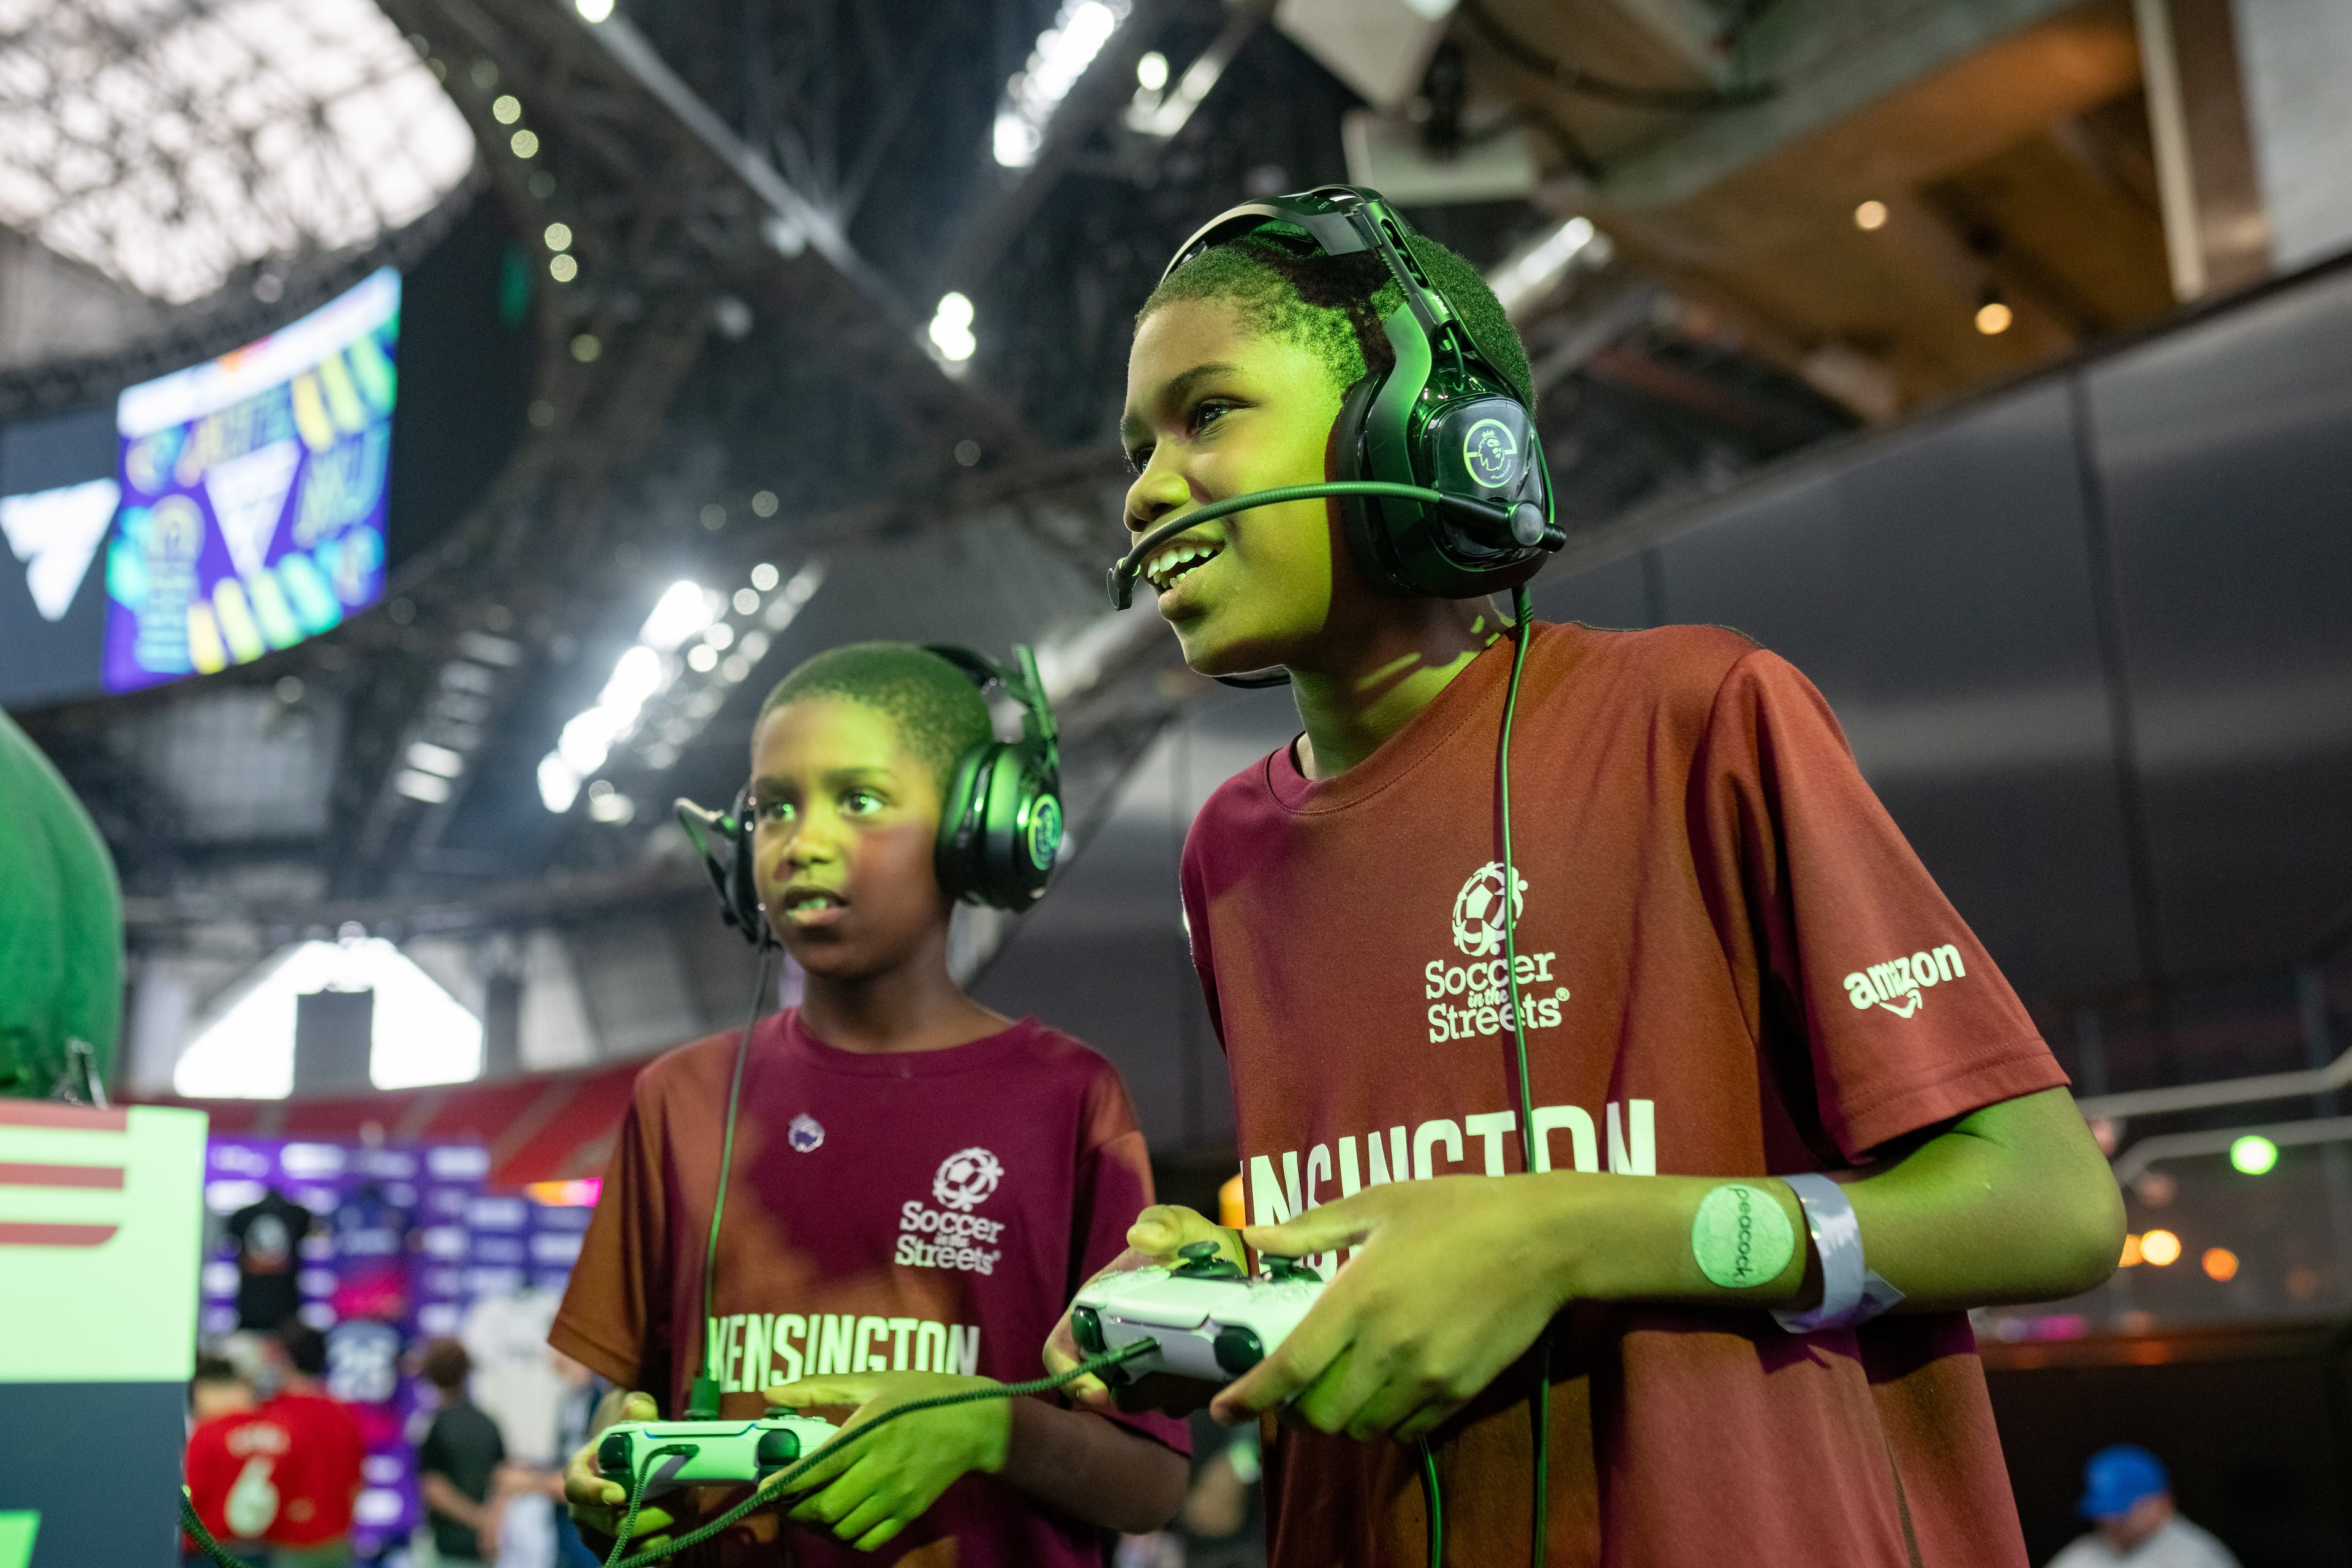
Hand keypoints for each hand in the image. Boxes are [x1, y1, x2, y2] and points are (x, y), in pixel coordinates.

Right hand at [562, 1392, 677, 1553]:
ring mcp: (600, 1539)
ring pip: (633, 1546)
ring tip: (688, 1505)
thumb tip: (639, 1406)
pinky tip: (684, 1525)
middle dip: (652, 1512)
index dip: (594, 1493)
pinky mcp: (621, 1556)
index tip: (619, 1494)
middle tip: (683, 1495)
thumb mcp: (634, 1422)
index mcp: (579, 1475)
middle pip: (612, 1525)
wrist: (638, 1471)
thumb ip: (639, 1411)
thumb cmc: (632, 1445)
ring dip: (666, 1528)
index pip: (576, 1488)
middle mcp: (584, 1513)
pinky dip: (668, 1545)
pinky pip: (645, 1560)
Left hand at [763, 1371, 1008, 1551]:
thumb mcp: (871, 1381)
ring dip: (816, 1526)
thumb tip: (770, 1394)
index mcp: (868, 1431)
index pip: (815, 1469)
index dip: (782, 1484)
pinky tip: (836, 1522)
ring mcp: (897, 1495)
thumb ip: (819, 1387)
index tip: (764, 1487)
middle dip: (793, 1510)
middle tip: (782, 1500)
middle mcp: (881, 1468)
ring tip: (806, 1510)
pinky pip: (867, 1541)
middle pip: (824, 1508)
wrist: (975, 1422)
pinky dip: (844, 1539)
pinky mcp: (909, 1512)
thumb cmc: (919, 1395)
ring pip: (842, 1530)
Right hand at [1044, 1205, 1244, 1415]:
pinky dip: (1189, 1393)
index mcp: (1094, 1307)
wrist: (1232, 1259)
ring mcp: (1143, 1362)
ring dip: (1162, 1393)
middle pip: (1101, 1386)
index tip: (1098, 1392)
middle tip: (1161, 1382)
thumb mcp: (1178, 1224)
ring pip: (1140, 1399)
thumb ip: (1162, 1223)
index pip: (1061, 1350)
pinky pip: (1175, 1401)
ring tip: (1193, 1367)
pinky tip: (1209, 1368)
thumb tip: (1140, 1237)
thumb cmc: (1191, 1240)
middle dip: (1126, 1392)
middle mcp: (1113, 1339)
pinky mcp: (1174, 1376)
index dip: (1070, 1375)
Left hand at [1212, 1176, 1574, 1442]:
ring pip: (1363, 1430)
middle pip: (1323, 1416)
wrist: (1545, 1238)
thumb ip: (1311, 1228)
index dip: (1250, 1398)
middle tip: (1289, 1393)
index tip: (1223, 1410)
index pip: (1290, 1369)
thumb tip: (1255, 1237)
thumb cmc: (1456, 1209)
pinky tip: (1383, 1392)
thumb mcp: (1379, 1203)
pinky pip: (1408, 1430)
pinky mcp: (1461, 1391)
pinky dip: (1384, 1423)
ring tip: (1336, 1390)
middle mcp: (1389, 1347)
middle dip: (1295, 1414)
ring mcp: (1428, 1375)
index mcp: (1359, 1297)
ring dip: (1340, 1420)